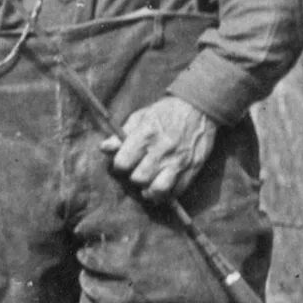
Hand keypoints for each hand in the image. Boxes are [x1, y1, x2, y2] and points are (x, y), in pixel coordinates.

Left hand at [102, 94, 217, 201]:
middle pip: (139, 178)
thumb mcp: (140, 117)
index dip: (120, 165)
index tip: (124, 163)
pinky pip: (178, 190)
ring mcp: (179, 160)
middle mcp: (162, 150)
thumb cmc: (165, 112)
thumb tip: (104, 148)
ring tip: (148, 188)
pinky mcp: (193, 167)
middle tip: (138, 173)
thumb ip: (121, 134)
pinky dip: (168, 195)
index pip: (122, 163)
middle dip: (134, 178)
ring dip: (150, 192)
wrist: (198, 108)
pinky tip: (162, 189)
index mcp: (145, 136)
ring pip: (158, 189)